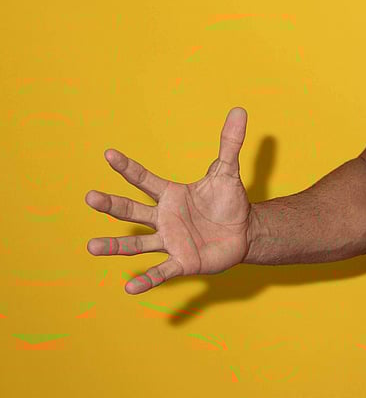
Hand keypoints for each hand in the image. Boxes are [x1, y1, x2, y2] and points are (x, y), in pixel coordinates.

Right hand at [85, 108, 251, 293]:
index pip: (145, 179)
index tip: (109, 154)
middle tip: (89, 197)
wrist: (244, 231)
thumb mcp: (228, 172)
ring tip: (91, 246)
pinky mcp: (182, 261)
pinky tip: (130, 287)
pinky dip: (146, 280)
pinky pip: (161, 272)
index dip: (128, 167)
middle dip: (111, 204)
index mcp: (171, 195)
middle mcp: (164, 218)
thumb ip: (229, 143)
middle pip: (132, 210)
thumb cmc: (229, 202)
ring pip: (137, 243)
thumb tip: (239, 110)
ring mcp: (170, 240)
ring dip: (115, 246)